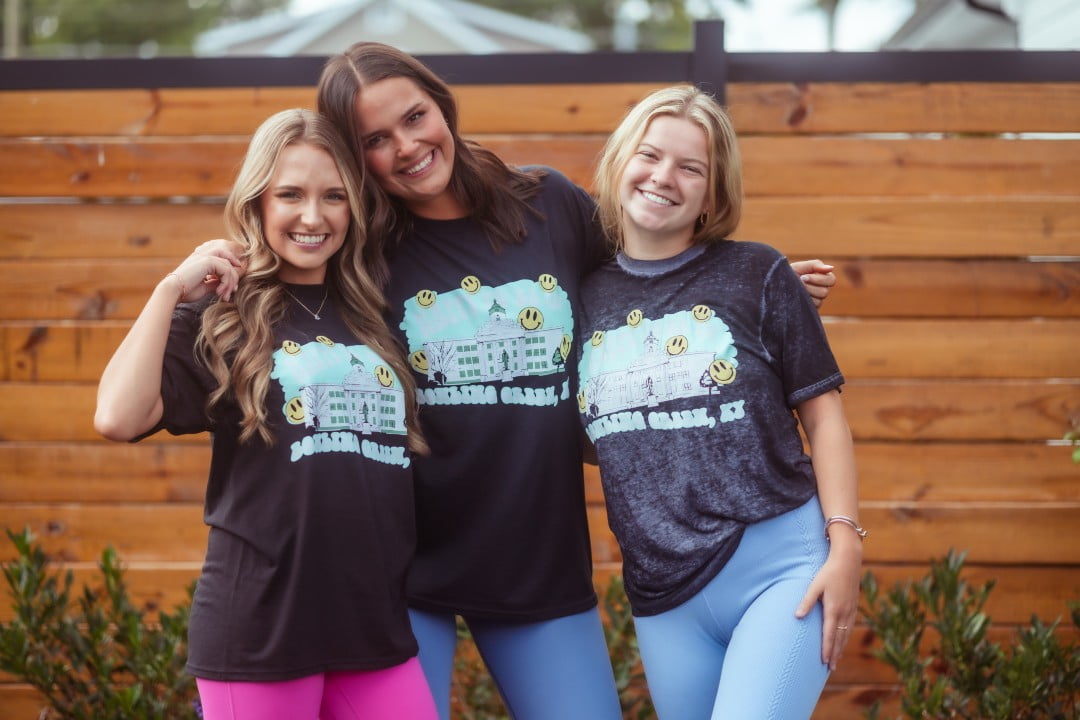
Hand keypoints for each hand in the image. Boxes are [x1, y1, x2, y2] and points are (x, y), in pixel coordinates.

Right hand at [165, 240, 245, 302]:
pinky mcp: (208, 260)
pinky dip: (226, 282)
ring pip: (228, 267)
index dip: (231, 273)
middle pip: (228, 262)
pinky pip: (226, 270)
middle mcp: (204, 254)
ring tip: (224, 295)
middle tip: (232, 293)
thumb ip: (215, 282)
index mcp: (202, 259)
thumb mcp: (205, 286)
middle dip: (233, 278)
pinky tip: (219, 292)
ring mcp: (206, 255)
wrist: (173, 291)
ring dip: (230, 283)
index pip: (223, 259)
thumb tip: (227, 283)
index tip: (232, 288)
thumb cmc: (186, 291)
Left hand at [790, 259, 835, 307]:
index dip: (819, 279)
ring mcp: (817, 301)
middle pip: (825, 292)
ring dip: (805, 293)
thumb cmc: (790, 273)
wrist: (776, 284)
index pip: (831, 280)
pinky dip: (803, 301)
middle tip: (799, 283)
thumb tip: (831, 268)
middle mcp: (822, 290)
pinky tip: (796, 297)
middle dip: (809, 287)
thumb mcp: (801, 266)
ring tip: (796, 290)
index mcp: (823, 278)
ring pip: (818, 301)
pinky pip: (811, 308)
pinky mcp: (810, 309)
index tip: (804, 276)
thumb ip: (816, 265)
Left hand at [794, 540, 861, 670]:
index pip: (829, 635)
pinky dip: (846, 637)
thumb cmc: (828, 572)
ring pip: (846, 634)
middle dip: (835, 654)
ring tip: (837, 659)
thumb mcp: (814, 586)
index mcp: (833, 609)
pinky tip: (843, 640)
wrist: (848, 561)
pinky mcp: (853, 606)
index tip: (825, 662)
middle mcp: (844, 613)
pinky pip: (850, 627)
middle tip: (831, 669)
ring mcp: (851, 610)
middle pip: (839, 639)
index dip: (827, 650)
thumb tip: (796, 616)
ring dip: (841, 648)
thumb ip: (806, 602)